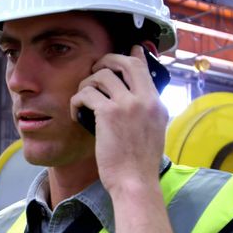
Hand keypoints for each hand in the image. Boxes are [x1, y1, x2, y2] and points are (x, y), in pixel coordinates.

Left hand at [69, 46, 167, 195]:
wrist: (135, 183)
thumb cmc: (139, 165)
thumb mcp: (153, 132)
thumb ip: (147, 112)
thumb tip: (138, 100)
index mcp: (156, 104)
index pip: (145, 69)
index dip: (133, 55)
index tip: (129, 49)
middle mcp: (145, 99)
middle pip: (125, 62)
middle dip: (106, 61)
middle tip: (95, 70)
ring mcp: (128, 105)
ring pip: (102, 76)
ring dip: (87, 84)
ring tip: (83, 98)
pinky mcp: (109, 114)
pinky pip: (86, 94)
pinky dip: (77, 101)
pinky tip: (76, 113)